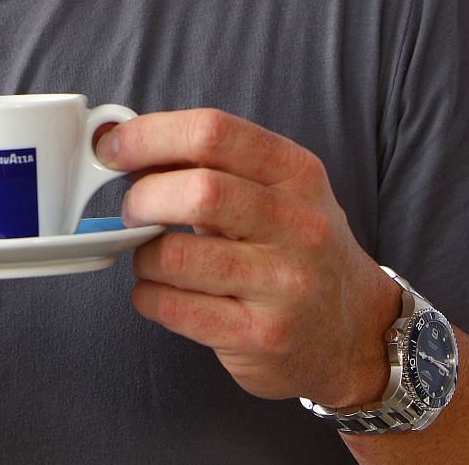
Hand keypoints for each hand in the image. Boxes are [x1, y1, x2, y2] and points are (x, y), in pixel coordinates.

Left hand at [98, 110, 401, 407]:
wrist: (355, 332)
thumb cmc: (298, 250)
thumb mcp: (280, 191)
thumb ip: (213, 164)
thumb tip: (126, 145)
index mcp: (297, 174)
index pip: (214, 133)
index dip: (150, 135)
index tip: (114, 148)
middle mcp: (298, 226)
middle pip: (199, 191)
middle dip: (143, 197)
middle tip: (132, 210)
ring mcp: (284, 285)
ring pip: (176, 256)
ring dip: (143, 254)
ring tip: (152, 257)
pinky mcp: (262, 336)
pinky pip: (175, 309)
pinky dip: (148, 296)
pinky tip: (159, 292)